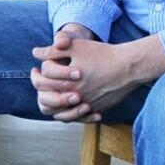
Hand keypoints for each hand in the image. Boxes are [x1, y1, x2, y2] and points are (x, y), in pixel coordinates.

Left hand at [32, 34, 164, 122]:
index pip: (42, 83)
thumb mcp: (76, 46)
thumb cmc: (102, 53)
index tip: (35, 71)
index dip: (36, 76)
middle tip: (40, 82)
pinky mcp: (98, 109)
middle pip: (48, 101)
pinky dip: (72, 113)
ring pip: (62, 115)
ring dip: (55, 106)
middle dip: (42, 91)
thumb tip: (35, 53)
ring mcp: (88, 105)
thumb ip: (54, 51)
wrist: (129, 66)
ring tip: (52, 95)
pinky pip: (80, 118)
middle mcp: (76, 97)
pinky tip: (69, 104)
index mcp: (67, 82)